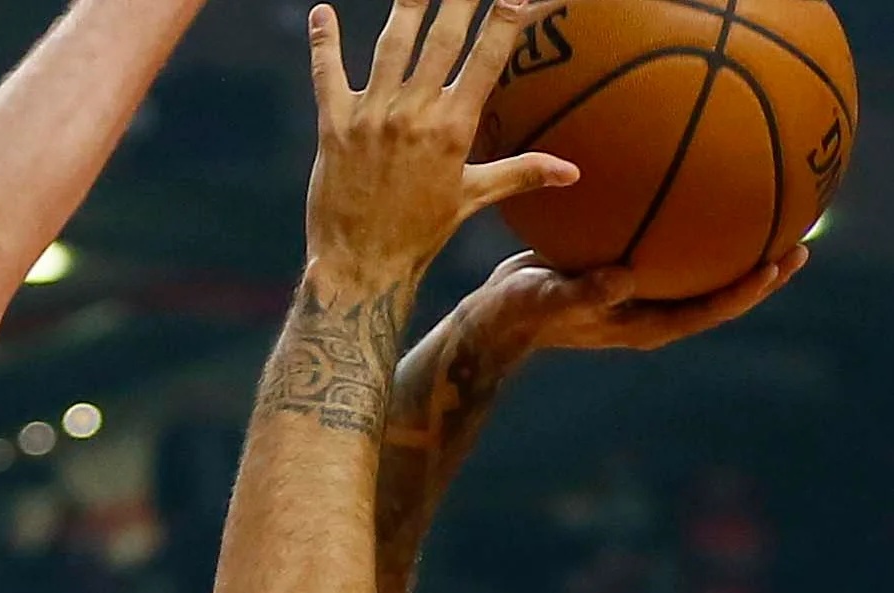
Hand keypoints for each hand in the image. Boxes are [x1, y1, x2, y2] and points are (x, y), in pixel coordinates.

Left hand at [303, 0, 575, 296]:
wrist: (361, 266)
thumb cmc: (421, 233)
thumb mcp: (474, 198)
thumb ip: (522, 173)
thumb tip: (573, 172)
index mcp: (454, 128)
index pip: (487, 60)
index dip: (503, 20)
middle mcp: (415, 113)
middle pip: (442, 37)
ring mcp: (373, 115)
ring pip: (392, 44)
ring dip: (406, 4)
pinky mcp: (335, 124)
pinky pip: (328, 74)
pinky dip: (324, 43)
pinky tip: (320, 12)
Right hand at [449, 246, 808, 363]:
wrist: (498, 314)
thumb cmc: (520, 310)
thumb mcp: (547, 299)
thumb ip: (585, 292)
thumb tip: (624, 277)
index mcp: (645, 327)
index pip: (709, 311)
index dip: (746, 292)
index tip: (778, 266)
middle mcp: (654, 312)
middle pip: (722, 294)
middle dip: (763, 272)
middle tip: (803, 242)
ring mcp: (645, 294)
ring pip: (704, 271)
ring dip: (740, 247)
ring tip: (775, 214)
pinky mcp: (631, 273)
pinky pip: (675, 248)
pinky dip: (695, 222)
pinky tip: (703, 185)